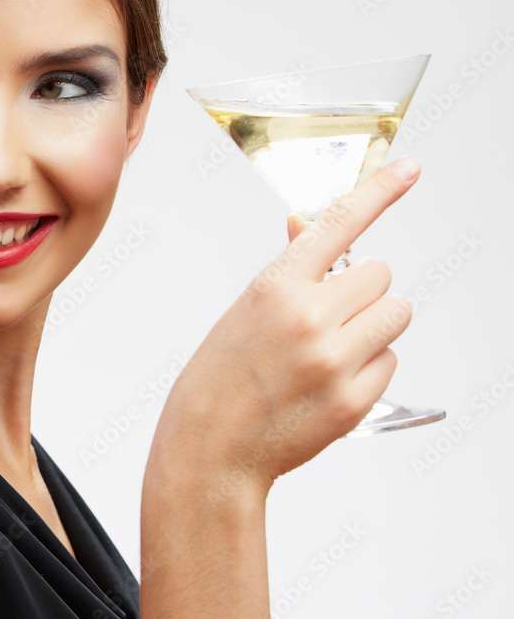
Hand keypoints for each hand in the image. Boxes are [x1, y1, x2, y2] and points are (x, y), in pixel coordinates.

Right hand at [151, 157, 420, 499]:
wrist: (210, 449)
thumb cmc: (217, 381)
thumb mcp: (243, 312)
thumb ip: (288, 271)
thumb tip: (310, 227)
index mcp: (274, 287)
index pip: (338, 224)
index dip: (380, 190)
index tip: (409, 169)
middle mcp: (309, 317)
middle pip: (381, 276)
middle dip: (363, 291)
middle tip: (331, 316)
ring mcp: (334, 360)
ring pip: (395, 315)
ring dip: (373, 326)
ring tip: (331, 350)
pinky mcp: (354, 399)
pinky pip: (390, 361)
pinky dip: (368, 368)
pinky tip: (329, 382)